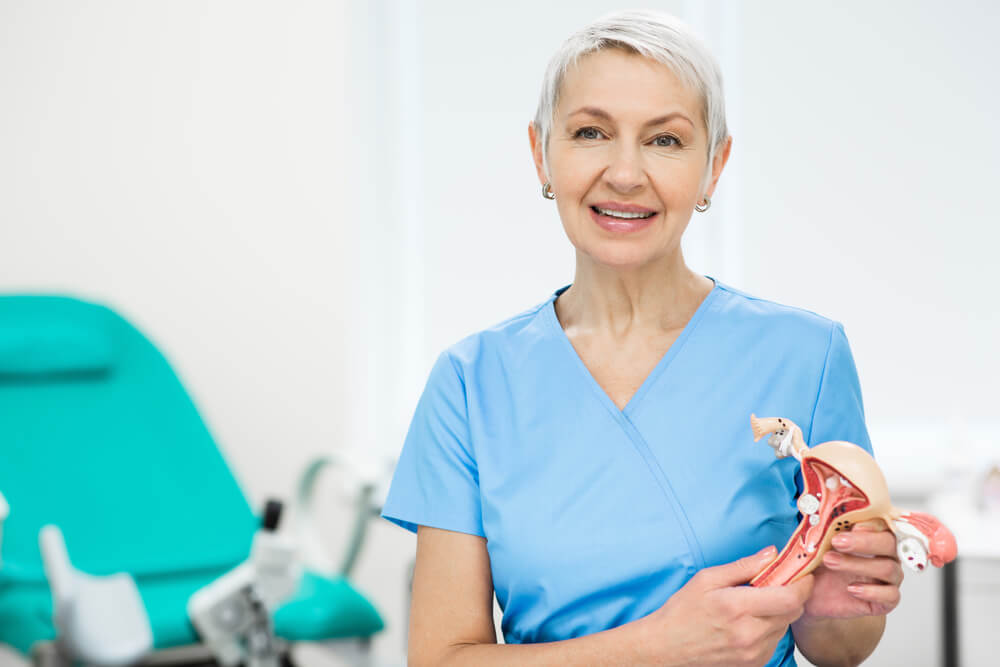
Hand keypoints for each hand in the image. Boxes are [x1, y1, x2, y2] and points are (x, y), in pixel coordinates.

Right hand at [638, 546, 813, 666]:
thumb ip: (743, 566)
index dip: (802, 583)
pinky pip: (775, 640)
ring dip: (780, 611)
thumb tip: (771, 554)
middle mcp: (749, 634)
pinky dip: (770, 627)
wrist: (667, 647)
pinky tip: (751, 621)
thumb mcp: (707, 579)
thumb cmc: (682, 612)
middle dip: (793, 594)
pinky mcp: (755, 663)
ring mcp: (753, 652)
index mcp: (737, 607)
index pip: (790, 597)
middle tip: (779, 583)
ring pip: (786, 625)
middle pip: (794, 611)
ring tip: (757, 603)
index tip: (801, 573)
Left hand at [801, 519, 902, 619]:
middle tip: (837, 542)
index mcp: (872, 537)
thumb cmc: (817, 564)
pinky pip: (891, 596)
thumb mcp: (818, 544)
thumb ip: (826, 530)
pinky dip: (872, 592)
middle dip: (865, 542)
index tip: (853, 526)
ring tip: (830, 561)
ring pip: (889, 569)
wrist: (809, 593)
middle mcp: (884, 556)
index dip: (872, 524)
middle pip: (891, 544)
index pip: (884, 525)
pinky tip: (851, 588)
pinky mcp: (885, 601)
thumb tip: (822, 515)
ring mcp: (887, 579)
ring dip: (859, 564)